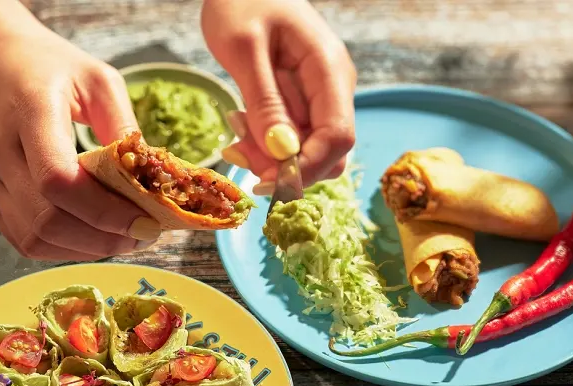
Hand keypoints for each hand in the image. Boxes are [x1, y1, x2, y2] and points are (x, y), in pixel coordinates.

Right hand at [0, 7, 161, 259]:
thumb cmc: (45, 63)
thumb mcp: (97, 78)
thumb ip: (123, 127)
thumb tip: (150, 181)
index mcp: (29, 112)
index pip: (58, 180)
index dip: (105, 211)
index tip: (146, 220)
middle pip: (47, 220)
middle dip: (103, 238)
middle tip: (144, 234)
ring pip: (35, 239)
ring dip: (85, 249)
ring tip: (123, 238)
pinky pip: (24, 240)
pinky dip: (63, 248)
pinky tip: (93, 236)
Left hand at [201, 0, 356, 193]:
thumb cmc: (241, 1)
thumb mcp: (244, 48)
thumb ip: (265, 101)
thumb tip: (283, 154)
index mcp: (328, 69)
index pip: (338, 136)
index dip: (307, 168)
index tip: (266, 181)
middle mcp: (331, 89)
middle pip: (325, 153)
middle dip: (283, 166)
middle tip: (237, 150)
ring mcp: (316, 98)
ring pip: (304, 152)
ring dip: (267, 157)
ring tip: (234, 129)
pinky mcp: (297, 104)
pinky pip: (287, 140)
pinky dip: (262, 144)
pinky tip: (238, 122)